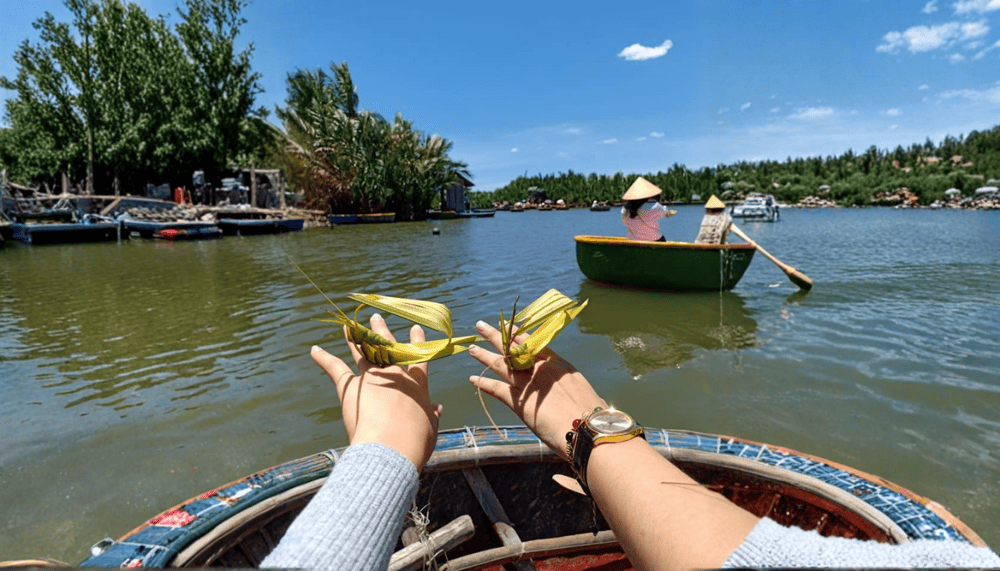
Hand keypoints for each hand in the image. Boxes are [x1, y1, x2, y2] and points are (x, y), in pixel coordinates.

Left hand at [311, 314, 441, 471]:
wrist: (392, 446)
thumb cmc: (415, 440)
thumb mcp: (430, 427)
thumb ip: (432, 415)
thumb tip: (438, 408)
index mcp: (417, 386)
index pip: (418, 359)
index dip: (417, 343)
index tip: (415, 328)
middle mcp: (395, 376)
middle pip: (389, 348)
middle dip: (382, 332)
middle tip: (376, 318)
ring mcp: (372, 377)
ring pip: (363, 351)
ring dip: (356, 337)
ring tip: (350, 325)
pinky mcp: (350, 386)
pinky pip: (335, 368)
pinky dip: (324, 359)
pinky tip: (315, 350)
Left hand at [468, 320, 605, 460]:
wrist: (588, 428)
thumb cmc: (592, 413)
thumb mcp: (583, 390)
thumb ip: (571, 387)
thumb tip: (578, 394)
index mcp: (558, 363)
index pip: (532, 342)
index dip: (517, 333)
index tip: (506, 325)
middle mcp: (541, 369)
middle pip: (512, 348)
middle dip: (495, 336)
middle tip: (481, 326)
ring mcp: (529, 384)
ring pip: (501, 365)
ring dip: (484, 356)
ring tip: (472, 349)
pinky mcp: (520, 402)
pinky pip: (497, 389)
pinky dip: (483, 383)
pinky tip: (473, 379)